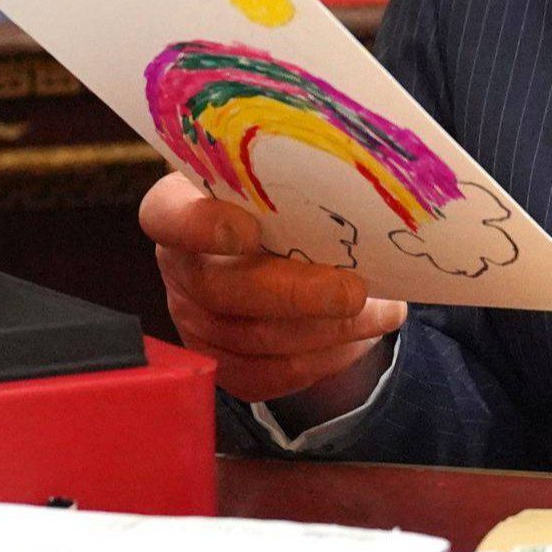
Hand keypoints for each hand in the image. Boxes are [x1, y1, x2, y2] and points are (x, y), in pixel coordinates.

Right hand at [139, 173, 404, 406]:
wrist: (277, 241)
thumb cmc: (279, 196)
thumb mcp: (276, 175)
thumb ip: (293, 182)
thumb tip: (354, 193)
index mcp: (179, 206)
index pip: (168, 217)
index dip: (201, 227)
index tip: (249, 229)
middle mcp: (179, 267)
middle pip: (221, 291)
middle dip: (296, 296)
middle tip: (355, 291)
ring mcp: (194, 321)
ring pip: (255, 340)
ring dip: (328, 331)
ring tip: (384, 313)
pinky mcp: (223, 363)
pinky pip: (270, 376)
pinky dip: (322, 361)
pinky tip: (360, 338)